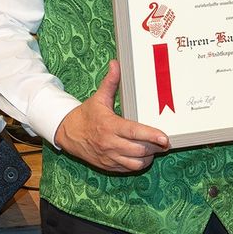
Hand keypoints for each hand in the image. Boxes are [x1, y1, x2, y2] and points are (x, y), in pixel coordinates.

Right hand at [54, 60, 168, 171]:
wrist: (67, 133)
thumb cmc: (86, 115)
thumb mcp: (98, 98)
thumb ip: (110, 82)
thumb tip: (116, 64)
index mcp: (109, 126)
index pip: (134, 132)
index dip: (151, 135)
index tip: (164, 137)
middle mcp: (109, 143)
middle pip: (139, 150)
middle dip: (154, 147)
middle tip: (164, 141)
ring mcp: (109, 157)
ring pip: (135, 163)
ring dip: (148, 157)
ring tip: (153, 148)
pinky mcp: (108, 166)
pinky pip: (128, 169)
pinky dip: (138, 164)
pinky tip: (142, 155)